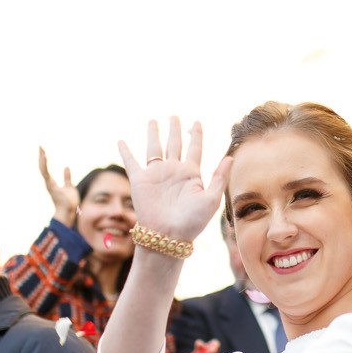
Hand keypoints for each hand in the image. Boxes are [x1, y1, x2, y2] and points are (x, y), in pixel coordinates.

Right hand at [39, 147, 78, 227]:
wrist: (69, 212)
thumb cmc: (69, 202)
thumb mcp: (69, 186)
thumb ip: (67, 177)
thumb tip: (66, 167)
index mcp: (51, 183)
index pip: (45, 168)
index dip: (44, 159)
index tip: (43, 150)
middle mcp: (48, 183)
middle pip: (42, 167)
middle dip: (41, 156)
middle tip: (40, 145)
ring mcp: (49, 185)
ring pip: (42, 170)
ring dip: (42, 159)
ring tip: (41, 149)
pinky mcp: (51, 186)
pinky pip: (46, 174)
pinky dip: (44, 165)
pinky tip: (44, 156)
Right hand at [117, 117, 231, 244]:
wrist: (168, 236)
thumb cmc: (192, 222)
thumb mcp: (211, 199)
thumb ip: (220, 177)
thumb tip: (231, 157)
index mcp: (191, 174)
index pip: (194, 148)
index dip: (196, 135)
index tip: (197, 122)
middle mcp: (173, 171)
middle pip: (174, 144)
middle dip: (174, 129)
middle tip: (174, 116)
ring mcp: (156, 175)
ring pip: (154, 148)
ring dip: (153, 134)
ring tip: (153, 120)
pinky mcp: (139, 181)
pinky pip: (131, 162)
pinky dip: (125, 152)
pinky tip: (120, 141)